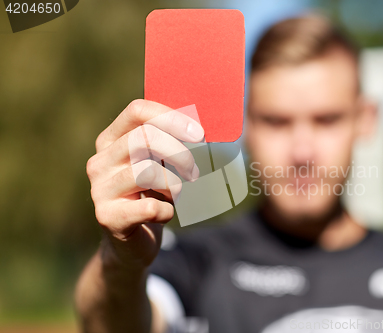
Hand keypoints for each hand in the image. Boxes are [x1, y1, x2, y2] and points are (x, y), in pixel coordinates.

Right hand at [86, 99, 203, 269]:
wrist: (133, 241)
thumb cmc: (151, 194)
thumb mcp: (157, 163)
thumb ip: (168, 141)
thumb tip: (199, 126)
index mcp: (110, 140)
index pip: (137, 111)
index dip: (171, 117)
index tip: (199, 133)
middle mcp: (100, 161)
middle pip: (144, 137)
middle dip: (179, 153)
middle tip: (194, 171)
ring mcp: (100, 189)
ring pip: (147, 172)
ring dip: (174, 185)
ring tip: (175, 195)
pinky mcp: (108, 217)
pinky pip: (149, 206)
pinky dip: (166, 211)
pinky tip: (163, 214)